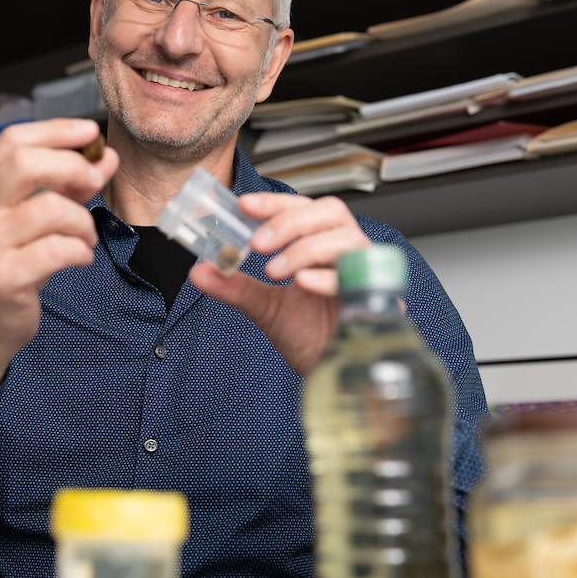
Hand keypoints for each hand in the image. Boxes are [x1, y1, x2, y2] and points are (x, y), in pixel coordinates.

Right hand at [0, 119, 118, 389]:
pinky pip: (59, 249)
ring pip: (51, 208)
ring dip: (82, 221)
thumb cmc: (9, 264)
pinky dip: (81, 251)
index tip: (90, 132)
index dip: (57, 131)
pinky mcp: (3, 276)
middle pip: (26, 163)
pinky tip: (79, 258)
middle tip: (94, 184)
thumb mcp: (32, 218)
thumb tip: (106, 157)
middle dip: (73, 167)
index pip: (13, 141)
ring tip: (84, 237)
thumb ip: (68, 185)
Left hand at [188, 192, 370, 375]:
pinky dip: (329, 277)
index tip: (244, 205)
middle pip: (330, 212)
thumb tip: (199, 271)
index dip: (274, 204)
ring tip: (275, 270)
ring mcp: (365, 273)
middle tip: (257, 243)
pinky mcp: (377, 299)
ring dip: (305, 249)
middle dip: (290, 222)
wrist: (336, 373)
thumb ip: (235, 287)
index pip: (301, 209)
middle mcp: (346, 252)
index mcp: (321, 245)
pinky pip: (361, 277)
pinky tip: (303, 283)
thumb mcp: (266, 308)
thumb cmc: (312, 337)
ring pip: (346, 239)